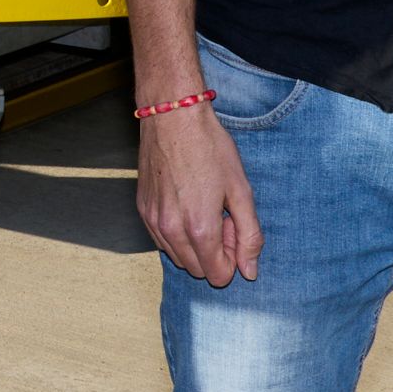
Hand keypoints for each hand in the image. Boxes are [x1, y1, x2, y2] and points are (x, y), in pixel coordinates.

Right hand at [137, 102, 261, 286]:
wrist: (173, 116)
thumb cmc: (210, 148)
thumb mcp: (241, 190)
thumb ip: (250, 235)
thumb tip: (250, 272)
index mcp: (199, 228)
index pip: (218, 275)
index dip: (232, 256)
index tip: (234, 226)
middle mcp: (171, 230)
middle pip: (197, 271)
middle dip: (214, 252)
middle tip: (221, 216)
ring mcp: (152, 220)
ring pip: (177, 258)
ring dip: (194, 244)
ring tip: (203, 207)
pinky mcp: (142, 209)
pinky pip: (161, 240)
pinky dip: (177, 233)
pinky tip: (186, 202)